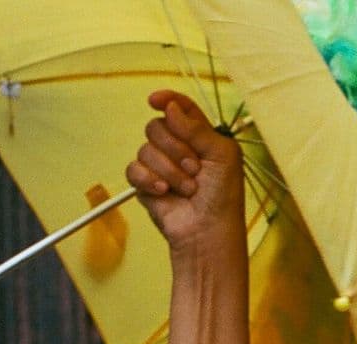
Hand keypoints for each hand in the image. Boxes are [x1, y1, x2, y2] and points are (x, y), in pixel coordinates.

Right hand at [127, 89, 243, 253]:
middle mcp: (178, 148)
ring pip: (145, 149)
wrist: (208, 231)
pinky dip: (150, 180)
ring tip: (188, 189)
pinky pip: (134, 169)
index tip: (156, 100)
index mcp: (199, 137)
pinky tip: (165, 193)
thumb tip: (171, 106)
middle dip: (176, 148)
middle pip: (157, 126)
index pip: (179, 108)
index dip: (167, 100)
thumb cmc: (223, 197)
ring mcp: (160, 165)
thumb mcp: (222, 156)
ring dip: (169, 170)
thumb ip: (197, 128)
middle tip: (195, 169)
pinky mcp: (145, 184)